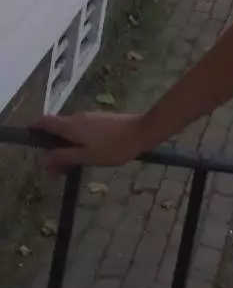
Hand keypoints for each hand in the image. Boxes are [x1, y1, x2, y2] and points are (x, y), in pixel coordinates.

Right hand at [32, 112, 149, 172]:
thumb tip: (43, 157)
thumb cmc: (115, 146)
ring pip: (70, 132)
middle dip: (52, 148)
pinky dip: (77, 143)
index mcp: (71, 125)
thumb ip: (63, 157)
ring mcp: (91, 117)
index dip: (34, 131)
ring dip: (66, 148)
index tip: (33, 145)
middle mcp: (79, 117)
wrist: (143, 131)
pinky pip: (82, 131)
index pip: (44, 121)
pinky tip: (86, 157)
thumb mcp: (86, 156)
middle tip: (57, 170)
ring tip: (72, 168)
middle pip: (56, 129)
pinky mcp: (101, 120)